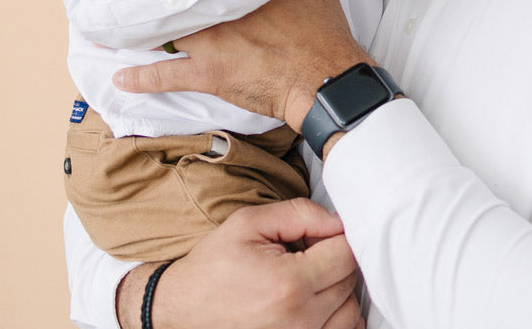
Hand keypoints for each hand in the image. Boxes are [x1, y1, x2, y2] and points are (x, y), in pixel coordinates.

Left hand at [115, 0, 366, 130]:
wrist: (322, 74)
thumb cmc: (320, 27)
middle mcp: (219, 10)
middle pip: (177, 0)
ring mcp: (209, 42)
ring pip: (163, 34)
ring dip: (137, 33)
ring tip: (109, 31)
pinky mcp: (207, 74)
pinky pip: (164, 76)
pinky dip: (140, 77)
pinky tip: (120, 76)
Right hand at [117, 199, 363, 328]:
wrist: (180, 310)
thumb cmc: (214, 265)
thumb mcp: (251, 223)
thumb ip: (301, 213)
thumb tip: (338, 222)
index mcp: (290, 284)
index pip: (346, 254)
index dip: (336, 236)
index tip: (317, 234)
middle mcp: (300, 320)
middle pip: (351, 282)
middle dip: (336, 261)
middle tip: (308, 254)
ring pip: (351, 313)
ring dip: (339, 292)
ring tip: (310, 280)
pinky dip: (335, 318)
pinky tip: (313, 303)